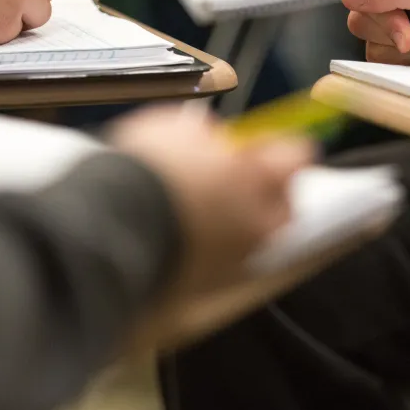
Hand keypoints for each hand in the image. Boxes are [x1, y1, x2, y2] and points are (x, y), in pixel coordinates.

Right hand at [108, 105, 311, 294]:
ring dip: (244, 220)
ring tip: (213, 206)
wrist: (113, 227)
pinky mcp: (212, 281)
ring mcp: (236, 256)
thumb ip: (203, 134)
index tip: (265, 142)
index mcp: (256, 176)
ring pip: (257, 237)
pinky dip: (218, 245)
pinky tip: (192, 232)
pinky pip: (228, 259)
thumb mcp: (173, 128)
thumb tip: (209, 137)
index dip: (282, 146)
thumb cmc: (146, 171)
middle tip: (244, 177)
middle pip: (285, 206)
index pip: (297, 157)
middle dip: (271, 190)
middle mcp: (257, 220)